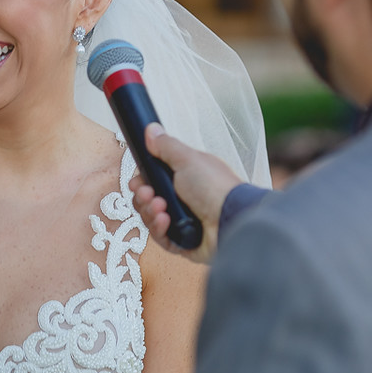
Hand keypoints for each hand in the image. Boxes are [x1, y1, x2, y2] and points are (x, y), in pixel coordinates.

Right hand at [130, 123, 240, 264]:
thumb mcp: (188, 159)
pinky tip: (165, 220)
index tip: (139, 180)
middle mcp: (183, 200)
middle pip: (148, 200)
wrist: (232, 218)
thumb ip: (166, 146)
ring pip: (151, 219)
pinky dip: (158, 229)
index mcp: (185, 179)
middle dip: (143, 196)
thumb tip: (151, 129)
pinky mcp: (183, 243)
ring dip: (150, 211)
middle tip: (149, 193)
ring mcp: (183, 222)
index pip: (153, 180)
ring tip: (161, 207)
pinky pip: (161, 238)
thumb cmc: (216, 187)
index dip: (141, 181)